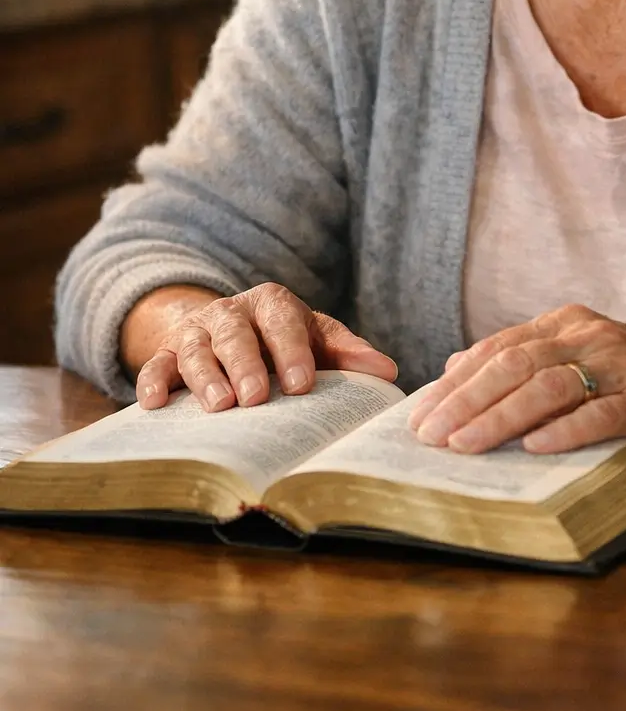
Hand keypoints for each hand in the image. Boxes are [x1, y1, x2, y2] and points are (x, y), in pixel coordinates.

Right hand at [134, 282, 397, 411]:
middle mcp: (231, 313)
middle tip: (257, 396)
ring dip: (206, 377)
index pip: (283, 321)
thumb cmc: (280, 339)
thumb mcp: (314, 336)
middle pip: (236, 334)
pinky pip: (156, 365)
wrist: (225, 327)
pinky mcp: (166, 354)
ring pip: (196, 349)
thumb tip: (387, 371)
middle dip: (247, 364)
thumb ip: (346, 352)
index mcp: (272, 303)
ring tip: (221, 407)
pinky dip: (153, 380)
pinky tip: (154, 402)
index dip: (292, 350)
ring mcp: (195, 332)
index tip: (304, 384)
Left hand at [407, 303, 625, 457]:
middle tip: (428, 435)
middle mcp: (591, 336)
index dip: (455, 382)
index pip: (499, 348)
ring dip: (500, 416)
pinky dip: (564, 431)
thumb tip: (456, 368)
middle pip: (514, 363)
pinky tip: (533, 449)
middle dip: (464, 400)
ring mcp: (622, 366)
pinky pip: (601, 413)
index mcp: (569, 323)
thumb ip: (528, 359)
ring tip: (464, 446)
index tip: (419, 414)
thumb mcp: (585, 356)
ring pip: (548, 385)